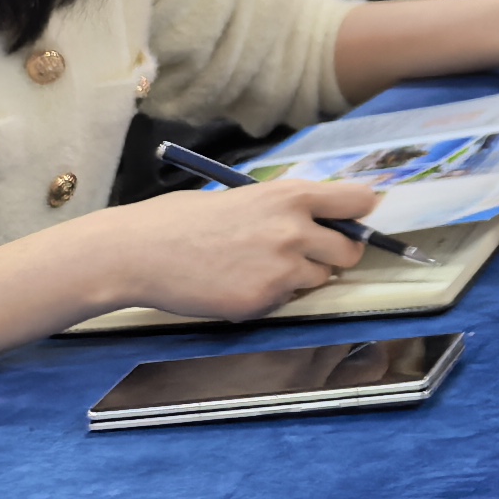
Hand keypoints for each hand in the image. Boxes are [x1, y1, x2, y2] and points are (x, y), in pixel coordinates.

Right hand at [95, 176, 384, 322]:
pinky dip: (270, 298)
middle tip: (302, 254)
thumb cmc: (184, 219)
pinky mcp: (262, 301)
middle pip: (350, 250)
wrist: (137, 252)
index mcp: (292, 196)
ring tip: (256, 267)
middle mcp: (295, 230)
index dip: (360, 213)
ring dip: (300, 278)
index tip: (354, 221)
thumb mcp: (246, 197)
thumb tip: (324, 219)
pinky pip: (285, 303)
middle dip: (333, 254)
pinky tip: (235, 285)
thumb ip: (289, 209)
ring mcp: (281, 269)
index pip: (360, 201)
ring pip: (318, 280)